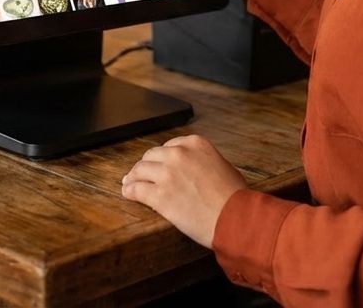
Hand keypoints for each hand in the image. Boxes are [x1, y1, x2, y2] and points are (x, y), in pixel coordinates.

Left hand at [121, 134, 246, 247]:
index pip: (170, 146)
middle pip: (152, 155)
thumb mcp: (223, 166)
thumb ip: (204, 161)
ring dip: (134, 176)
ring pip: (140, 170)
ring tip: (130, 182)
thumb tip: (197, 169)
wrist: (234, 218)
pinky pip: (136, 189)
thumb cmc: (234, 197)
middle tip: (141, 173)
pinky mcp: (159, 195)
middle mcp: (179, 154)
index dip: (162, 157)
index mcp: (195, 144)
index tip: (158, 163)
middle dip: (146, 165)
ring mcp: (167, 174)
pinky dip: (130, 190)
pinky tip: (128, 193)